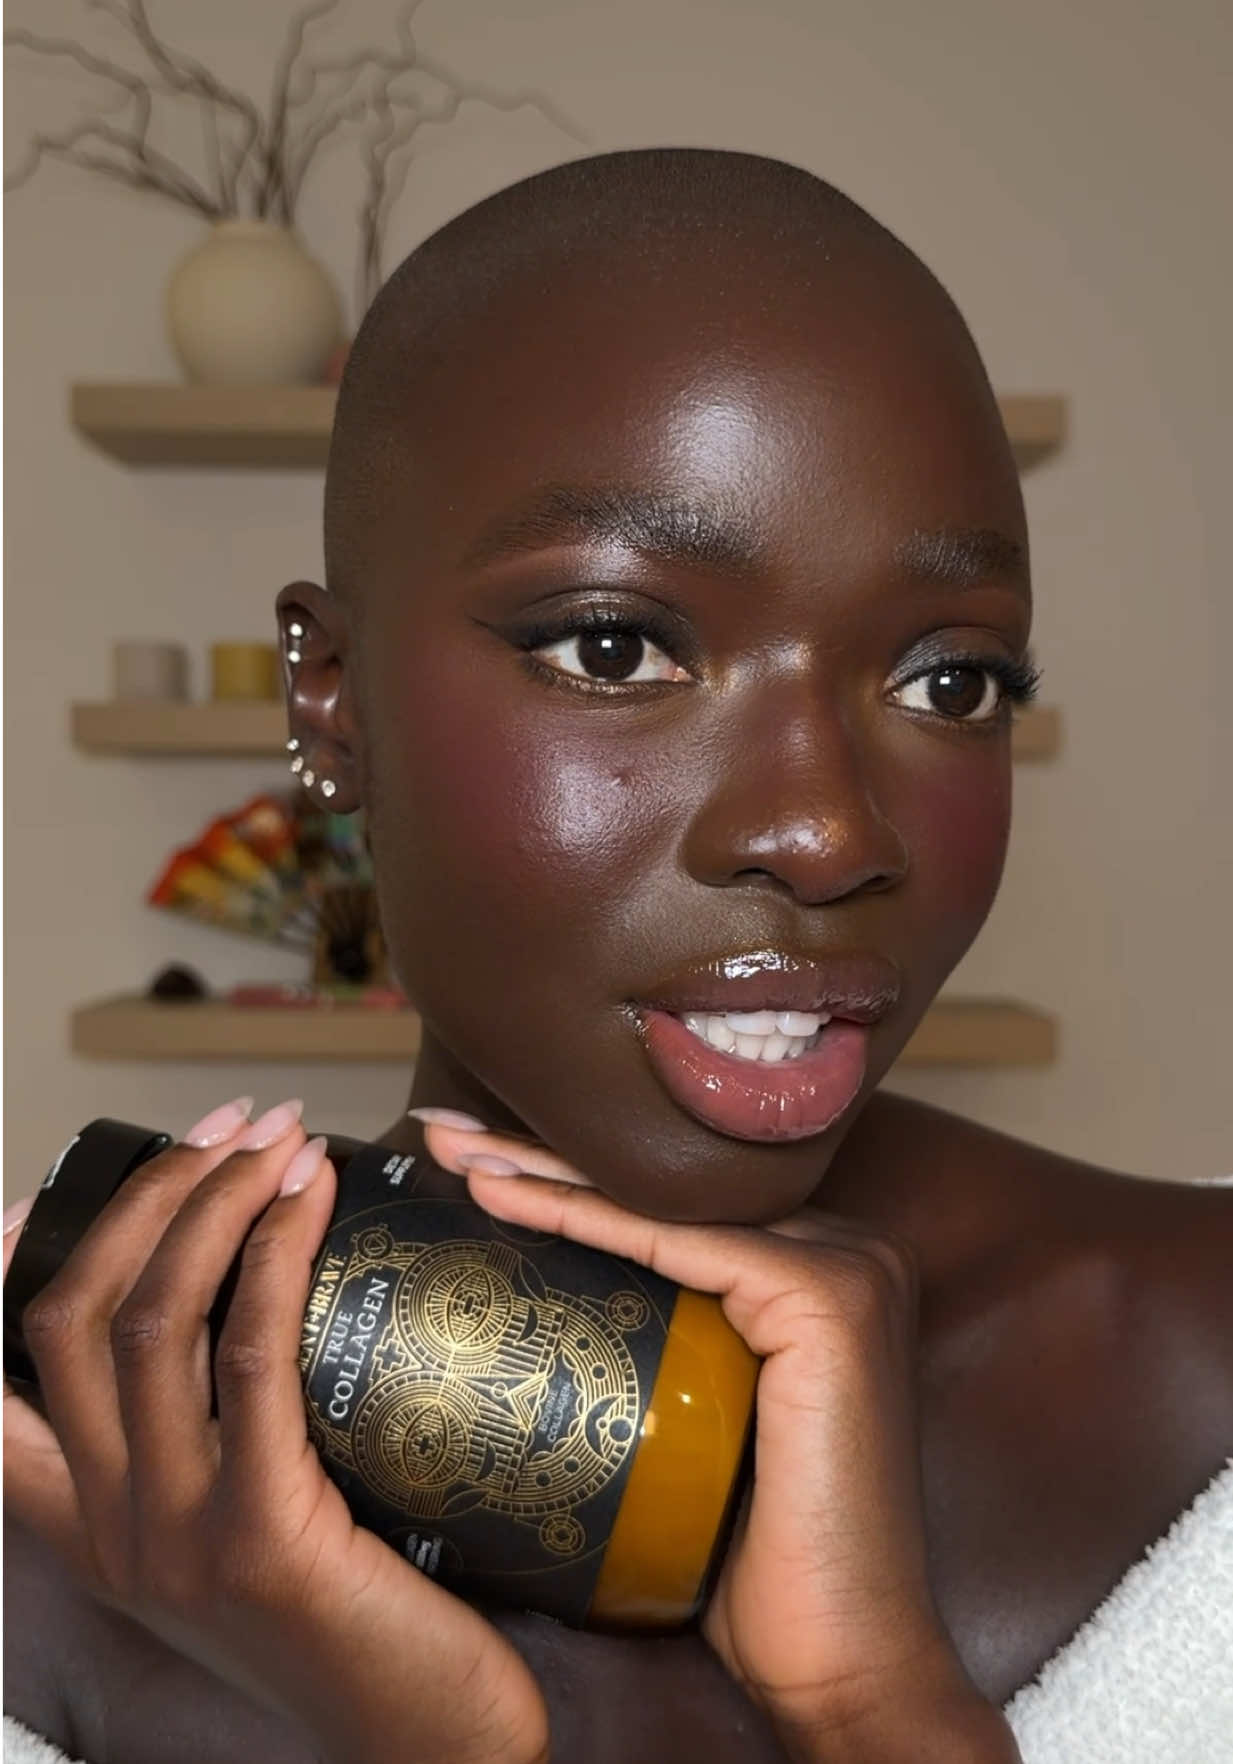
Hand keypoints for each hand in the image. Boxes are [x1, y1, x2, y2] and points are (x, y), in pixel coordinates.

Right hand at [3, 1101, 548, 1763]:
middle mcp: (114, 1537)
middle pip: (73, 1319)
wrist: (433, 1747)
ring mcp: (175, 1541)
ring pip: (149, 1322)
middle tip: (228, 1128)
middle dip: (146, 1196)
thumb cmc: (366, 1620)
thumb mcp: (259, 1528)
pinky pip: (249, 1358)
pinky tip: (312, 1195)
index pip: (1, 1394)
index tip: (33, 1197)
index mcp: (100, 1534)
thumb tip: (250, 1290)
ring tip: (273, 1138)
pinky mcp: (259, 1539)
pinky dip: (272, 1254)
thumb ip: (226, 1435)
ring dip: (209, 1202)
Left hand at [416, 1114, 1019, 1763]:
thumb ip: (652, 1346)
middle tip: (444, 1139)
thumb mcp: (688, 1422)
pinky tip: (504, 1199)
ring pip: (663, 1207)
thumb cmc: (750, 1558)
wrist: (839, 1658)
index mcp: (819, 1271)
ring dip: (545, 1173)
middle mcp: (846, 1252)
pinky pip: (677, 1246)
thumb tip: (525, 1310)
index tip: (469, 1163)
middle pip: (664, 1194)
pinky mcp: (828, 1302)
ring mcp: (847, 1269)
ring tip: (452, 1154)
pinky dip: (584, 1218)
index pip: (671, 1207)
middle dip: (543, 1155)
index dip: (567, 1176)